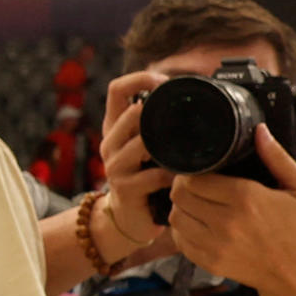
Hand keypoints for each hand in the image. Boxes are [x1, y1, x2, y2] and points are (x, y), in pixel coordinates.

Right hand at [96, 72, 177, 260]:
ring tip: (185, 149)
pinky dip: (173, 175)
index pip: (116, 89)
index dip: (140, 78)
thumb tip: (186, 95)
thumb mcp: (145, 146)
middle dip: (159, 112)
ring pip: (142, 142)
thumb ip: (156, 123)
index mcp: (114, 127)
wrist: (129, 217)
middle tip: (184, 117)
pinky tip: (182, 177)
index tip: (165, 83)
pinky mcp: (126, 189)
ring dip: (168, 145)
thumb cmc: (144, 176)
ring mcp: (115, 166)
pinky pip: (155, 175)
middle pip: (130, 112)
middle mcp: (110, 143)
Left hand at [166, 127, 295, 295]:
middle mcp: (226, 222)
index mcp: (246, 198)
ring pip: (175, 217)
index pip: (195, 178)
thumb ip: (277, 157)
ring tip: (195, 203)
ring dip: (181, 207)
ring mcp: (215, 244)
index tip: (198, 170)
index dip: (191, 171)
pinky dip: (182, 230)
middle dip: (183, 186)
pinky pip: (179, 240)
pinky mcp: (209, 262)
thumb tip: (259, 130)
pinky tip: (197, 224)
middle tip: (194, 184)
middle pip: (180, 195)